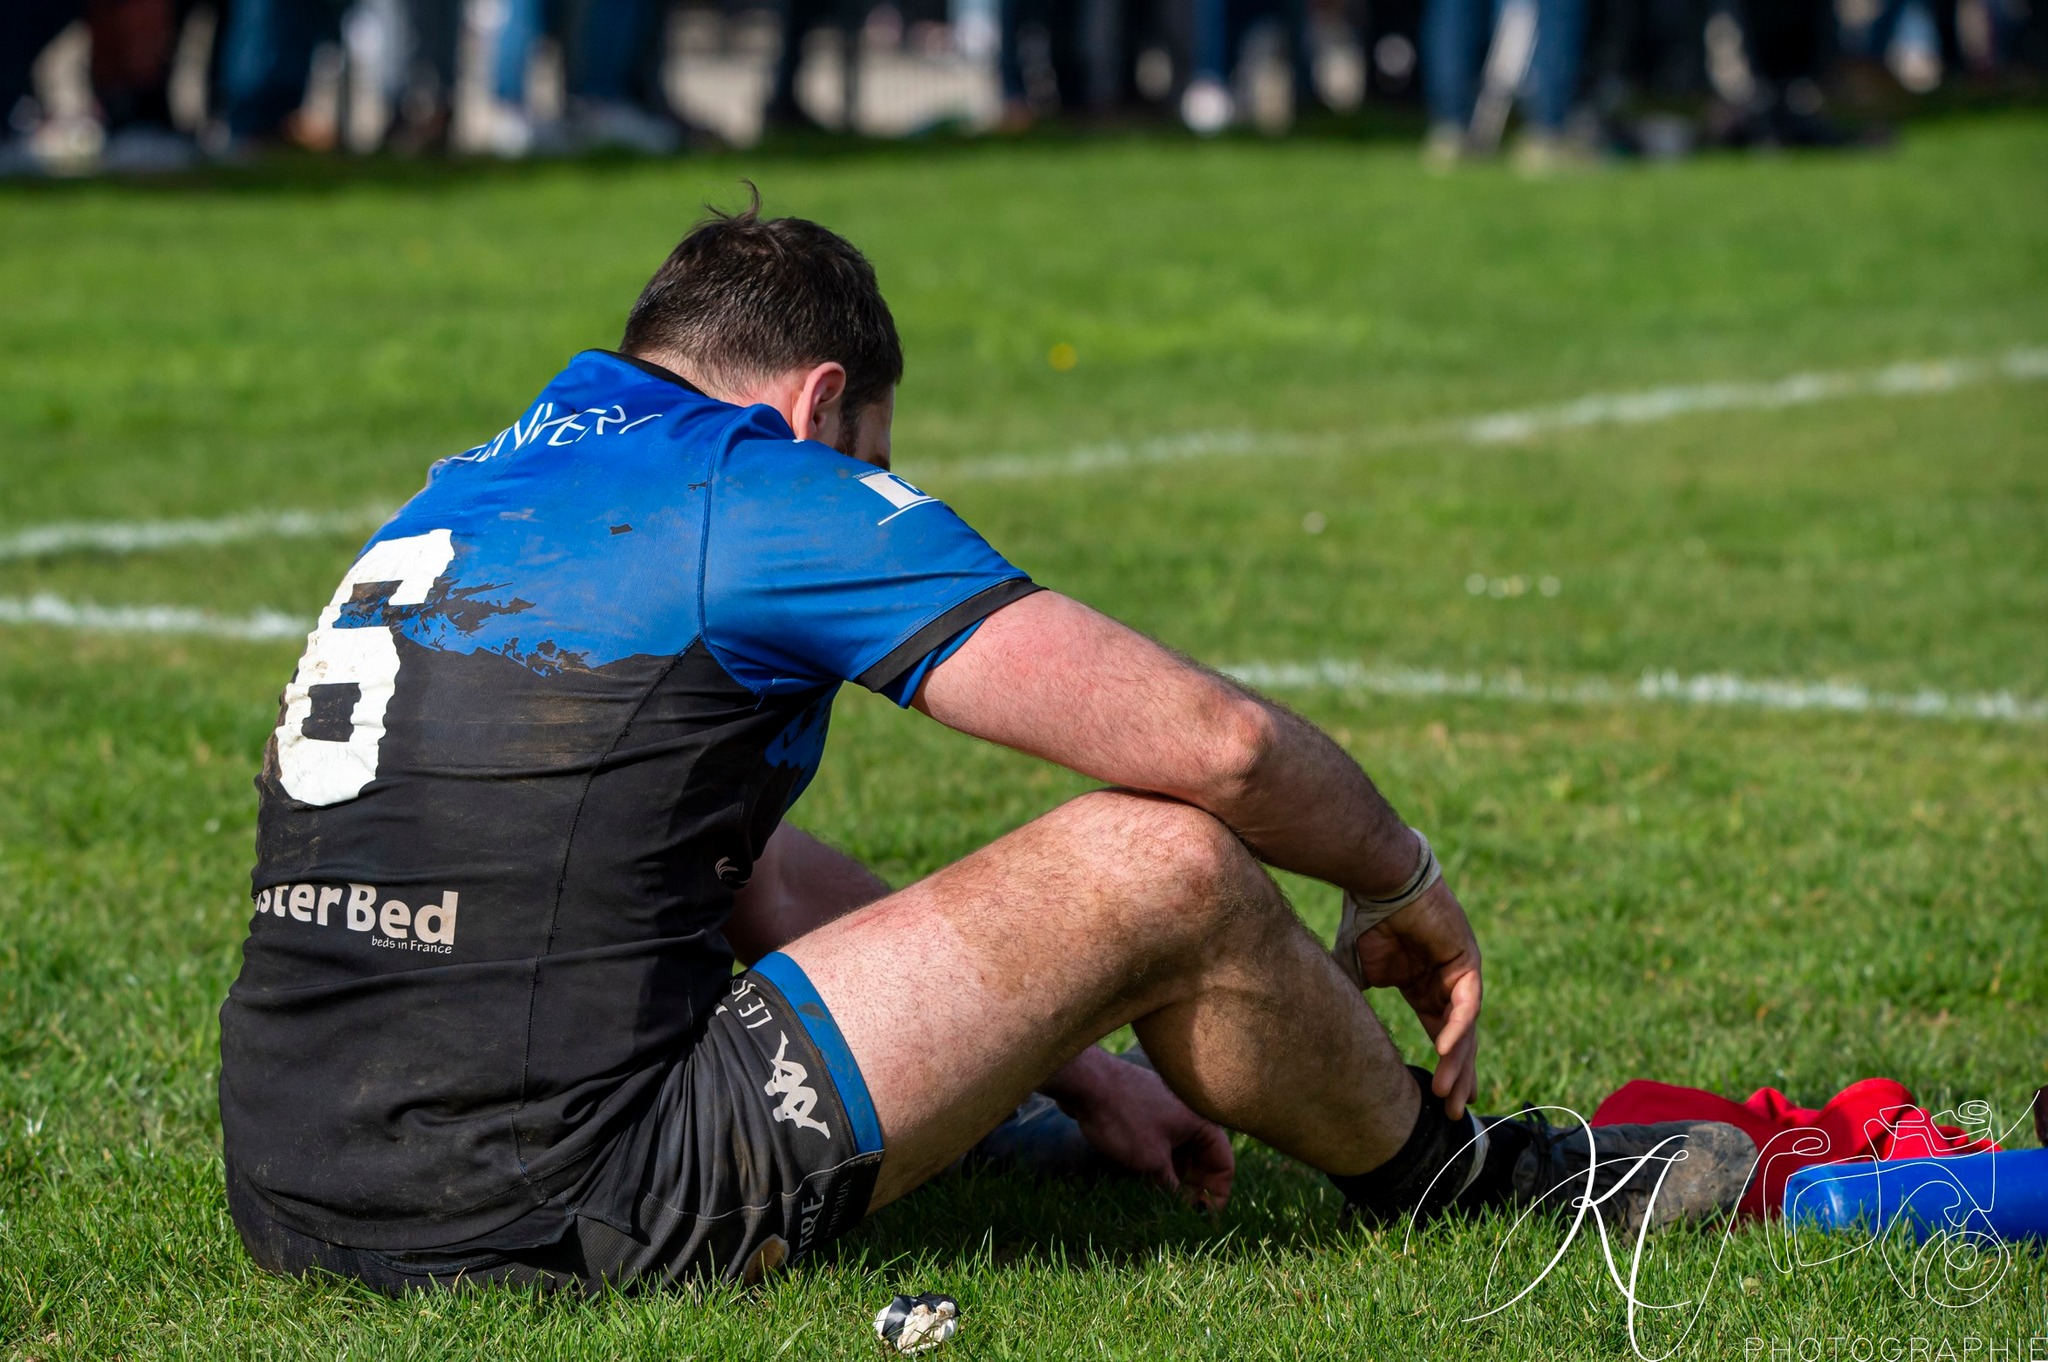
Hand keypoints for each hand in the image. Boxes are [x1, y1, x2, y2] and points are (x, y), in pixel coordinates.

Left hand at [1041, 1049, 1234, 1207]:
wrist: (1086, 1082)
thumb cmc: (1123, 1118)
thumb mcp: (1151, 1162)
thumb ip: (1173, 1189)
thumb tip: (1186, 1211)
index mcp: (1201, 1123)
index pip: (1224, 1165)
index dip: (1217, 1195)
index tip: (1204, 1220)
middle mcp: (1189, 1116)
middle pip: (1203, 1160)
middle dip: (1195, 1189)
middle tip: (1182, 1217)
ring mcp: (1166, 1114)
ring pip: (1181, 1154)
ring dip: (1176, 1179)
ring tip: (1164, 1205)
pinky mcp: (1146, 1114)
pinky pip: (1162, 1145)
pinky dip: (1160, 1164)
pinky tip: (1147, 1184)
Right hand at [1350, 878, 1482, 1119]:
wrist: (1378, 880)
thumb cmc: (1366, 918)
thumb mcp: (1354, 968)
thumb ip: (1350, 998)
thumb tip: (1327, 1030)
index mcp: (1425, 984)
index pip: (1441, 1032)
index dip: (1443, 1065)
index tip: (1437, 1101)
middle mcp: (1447, 981)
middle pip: (1460, 1039)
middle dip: (1459, 1076)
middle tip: (1456, 1114)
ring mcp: (1461, 971)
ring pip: (1466, 1028)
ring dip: (1458, 1062)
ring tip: (1449, 1095)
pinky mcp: (1466, 960)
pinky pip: (1465, 1003)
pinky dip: (1456, 1029)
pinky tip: (1445, 1052)